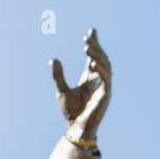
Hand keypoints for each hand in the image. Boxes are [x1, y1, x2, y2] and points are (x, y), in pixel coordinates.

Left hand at [50, 28, 111, 143]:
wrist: (76, 127)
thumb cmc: (71, 111)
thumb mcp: (61, 90)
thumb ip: (58, 75)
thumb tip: (53, 59)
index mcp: (89, 77)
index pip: (93, 56)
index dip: (94, 44)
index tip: (91, 31)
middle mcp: (98, 79)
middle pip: (101, 58)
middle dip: (95, 47)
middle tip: (87, 38)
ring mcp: (103, 86)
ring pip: (105, 66)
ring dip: (98, 55)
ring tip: (87, 48)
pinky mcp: (106, 94)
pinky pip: (106, 79)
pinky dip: (101, 70)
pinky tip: (92, 63)